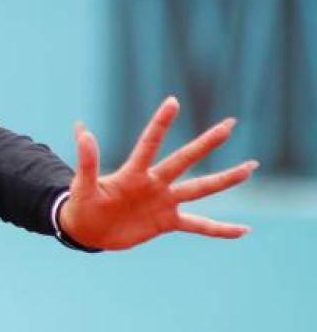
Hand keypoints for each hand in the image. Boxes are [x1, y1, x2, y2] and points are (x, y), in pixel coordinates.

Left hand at [58, 96, 257, 250]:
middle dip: (207, 143)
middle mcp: (154, 183)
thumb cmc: (82, 204)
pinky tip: (244, 230)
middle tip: (230, 124)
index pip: (149, 143)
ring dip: (225, 179)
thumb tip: (82, 129)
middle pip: (185, 160)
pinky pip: (199, 225)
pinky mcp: (167, 223)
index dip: (160, 124)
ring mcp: (164, 202)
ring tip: (250, 168)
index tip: (173, 101)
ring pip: (201, 189)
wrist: (87, 230)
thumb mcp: (83, 185)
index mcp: (133, 173)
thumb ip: (87, 161)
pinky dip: (220, 229)